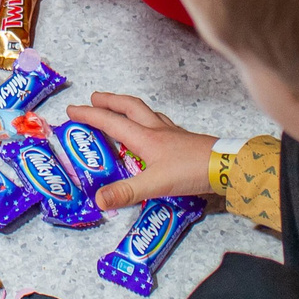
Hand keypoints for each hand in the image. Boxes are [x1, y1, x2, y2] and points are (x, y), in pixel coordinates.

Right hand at [64, 91, 215, 209]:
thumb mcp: (155, 184)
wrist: (226, 166)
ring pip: (146, 113)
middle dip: (110, 101)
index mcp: (145, 138)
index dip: (90, 115)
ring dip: (129, 108)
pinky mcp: (184, 140)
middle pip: (130, 107)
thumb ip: (126, 192)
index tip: (72, 110)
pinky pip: (160, 123)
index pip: (111, 122)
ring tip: (120, 111)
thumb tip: (98, 199)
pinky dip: (149, 121)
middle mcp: (157, 130)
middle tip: (94, 99)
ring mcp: (172, 133)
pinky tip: (152, 131)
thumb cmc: (191, 171)